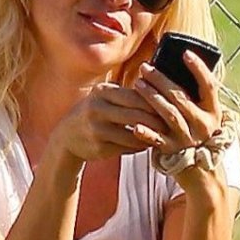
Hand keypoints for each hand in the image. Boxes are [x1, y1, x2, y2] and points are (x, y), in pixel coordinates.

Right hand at [51, 81, 172, 163]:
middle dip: (156, 121)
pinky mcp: (98, 147)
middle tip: (172, 125)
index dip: (156, 102)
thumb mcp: (105, 97)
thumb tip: (161, 92)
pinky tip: (146, 144)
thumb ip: (128, 95)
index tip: (171, 107)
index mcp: (102, 92)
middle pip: (136, 115)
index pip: (137, 96)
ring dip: (149, 136)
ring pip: (132, 134)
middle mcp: (97, 109)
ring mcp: (96, 129)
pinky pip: (126, 147)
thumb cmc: (94, 113)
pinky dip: (138, 146)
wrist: (67, 136)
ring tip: (162, 135)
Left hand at [133, 50, 223, 154]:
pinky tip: (135, 125)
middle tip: (145, 68)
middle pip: (181, 98)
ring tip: (137, 84)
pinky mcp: (173, 150)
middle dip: (161, 80)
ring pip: (169, 115)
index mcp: (213, 111)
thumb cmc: (196, 132)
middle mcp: (203, 124)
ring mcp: (188, 138)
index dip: (199, 69)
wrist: (200, 169)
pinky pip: (158, 140)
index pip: (209, 86)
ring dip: (152, 98)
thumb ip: (193, 96)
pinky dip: (147, 133)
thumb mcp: (202, 114)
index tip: (185, 53)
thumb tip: (175, 67)